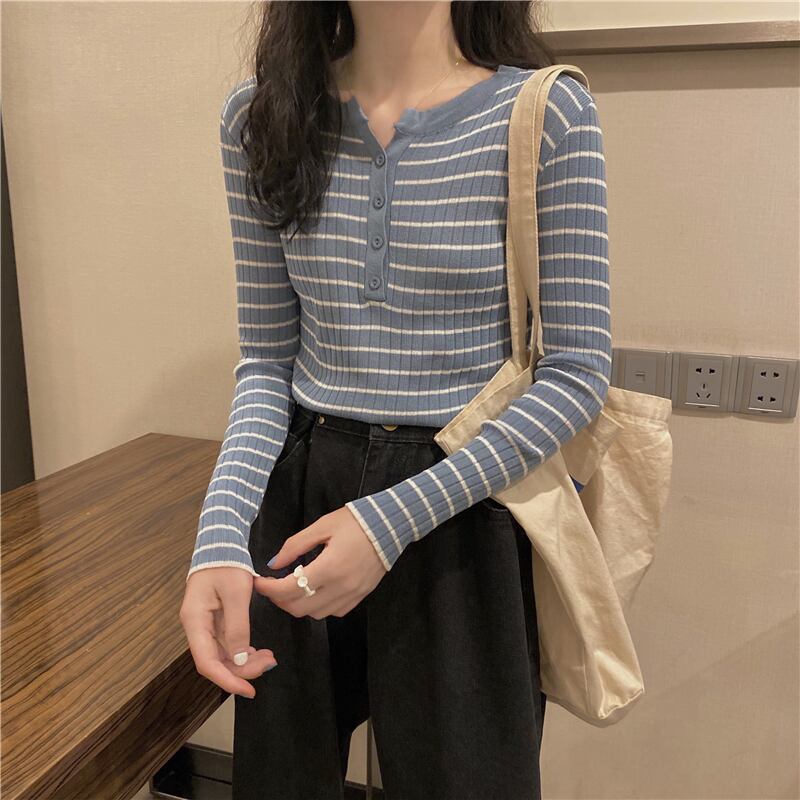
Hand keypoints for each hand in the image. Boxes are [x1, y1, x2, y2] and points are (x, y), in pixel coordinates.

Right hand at [180, 567, 277, 698]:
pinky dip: (243, 651)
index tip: (249, 690)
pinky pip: (227, 644)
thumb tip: (240, 658)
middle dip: (242, 670)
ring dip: (245, 661)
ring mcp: (205, 625)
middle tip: (269, 663)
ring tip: (269, 658)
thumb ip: (237, 626)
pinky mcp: (214, 622)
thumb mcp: (236, 593)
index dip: (227, 680)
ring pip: (223, 655)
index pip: (206, 662)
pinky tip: (258, 651)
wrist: (221, 545)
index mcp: (195, 621)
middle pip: (215, 661)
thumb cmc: (226, 565)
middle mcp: (196, 627)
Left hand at [255, 506, 387, 618]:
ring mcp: (352, 594)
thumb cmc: (354, 522)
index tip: (259, 582)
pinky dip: (319, 606)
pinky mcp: (361, 596)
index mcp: (329, 566)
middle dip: (280, 599)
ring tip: (294, 587)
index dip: (269, 589)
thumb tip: (274, 564)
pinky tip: (316, 591)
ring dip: (299, 604)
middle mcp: (341, 586)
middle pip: (299, 608)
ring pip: (316, 614)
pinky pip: (334, 612)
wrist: (390, 526)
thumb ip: (295, 546)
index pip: (289, 589)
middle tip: (274, 585)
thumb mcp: (322, 526)